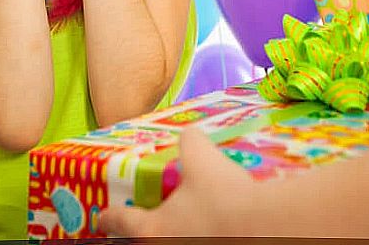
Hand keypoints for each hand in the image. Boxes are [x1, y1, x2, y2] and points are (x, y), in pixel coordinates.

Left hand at [99, 128, 255, 237]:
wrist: (266, 230)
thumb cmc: (223, 197)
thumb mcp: (202, 158)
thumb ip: (189, 143)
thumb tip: (190, 134)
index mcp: (152, 229)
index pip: (120, 222)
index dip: (108, 218)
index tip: (101, 218)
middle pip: (143, 244)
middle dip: (145, 234)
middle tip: (149, 224)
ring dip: (177, 237)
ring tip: (191, 225)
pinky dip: (206, 238)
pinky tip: (220, 232)